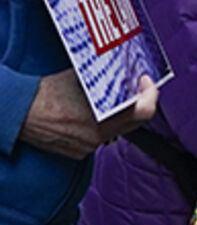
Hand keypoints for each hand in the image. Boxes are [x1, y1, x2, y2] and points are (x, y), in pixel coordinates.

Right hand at [20, 70, 157, 158]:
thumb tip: (125, 72)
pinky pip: (102, 137)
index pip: (143, 112)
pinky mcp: (79, 152)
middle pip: (135, 122)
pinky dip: (105, 124)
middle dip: (139, 102)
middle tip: (136, 86)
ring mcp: (88, 146)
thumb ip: (106, 79)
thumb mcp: (81, 78)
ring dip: (122, 114)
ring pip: (119, 130)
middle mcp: (97, 136)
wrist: (17, 113)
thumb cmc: (45, 93)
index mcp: (100, 118)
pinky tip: (97, 112)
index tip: (145, 81)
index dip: (150, 94)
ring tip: (116, 97)